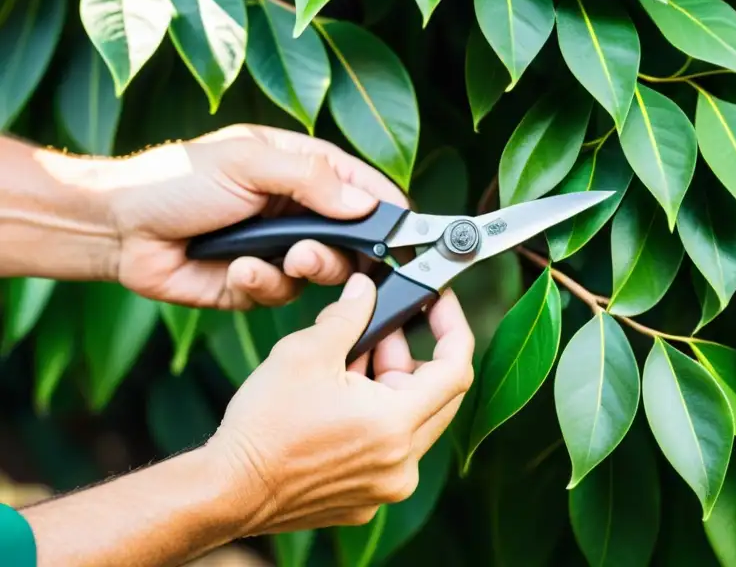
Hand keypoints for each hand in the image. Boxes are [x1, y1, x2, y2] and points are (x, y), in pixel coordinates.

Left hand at [96, 124, 406, 308]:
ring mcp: (281, 249)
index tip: (412, 235)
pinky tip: (236, 270)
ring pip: (326, 272)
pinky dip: (263, 284)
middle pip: (357, 239)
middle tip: (322, 253)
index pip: (367, 189)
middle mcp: (300, 210)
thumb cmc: (178, 180)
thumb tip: (367, 204)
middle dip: (348, 252)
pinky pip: (283, 294)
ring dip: (306, 268)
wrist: (119, 230)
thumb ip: (312, 180)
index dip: (391, 212)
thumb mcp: (249, 163)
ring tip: (280, 259)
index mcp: (305, 169)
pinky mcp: (259, 285)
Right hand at [205, 274, 474, 532]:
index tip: (439, 303)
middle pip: (438, 396)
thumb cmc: (263, 426)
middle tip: (381, 330)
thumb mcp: (306, 351)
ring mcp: (387, 486)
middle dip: (412, 355)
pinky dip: (377, 419)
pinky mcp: (367, 499)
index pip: (457, 368)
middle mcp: (402, 463)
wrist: (226, 491)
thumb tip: (366, 288)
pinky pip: (391, 450)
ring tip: (348, 364)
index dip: (452, 327)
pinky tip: (340, 401)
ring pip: (413, 422)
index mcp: (396, 424)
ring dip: (392, 386)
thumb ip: (349, 314)